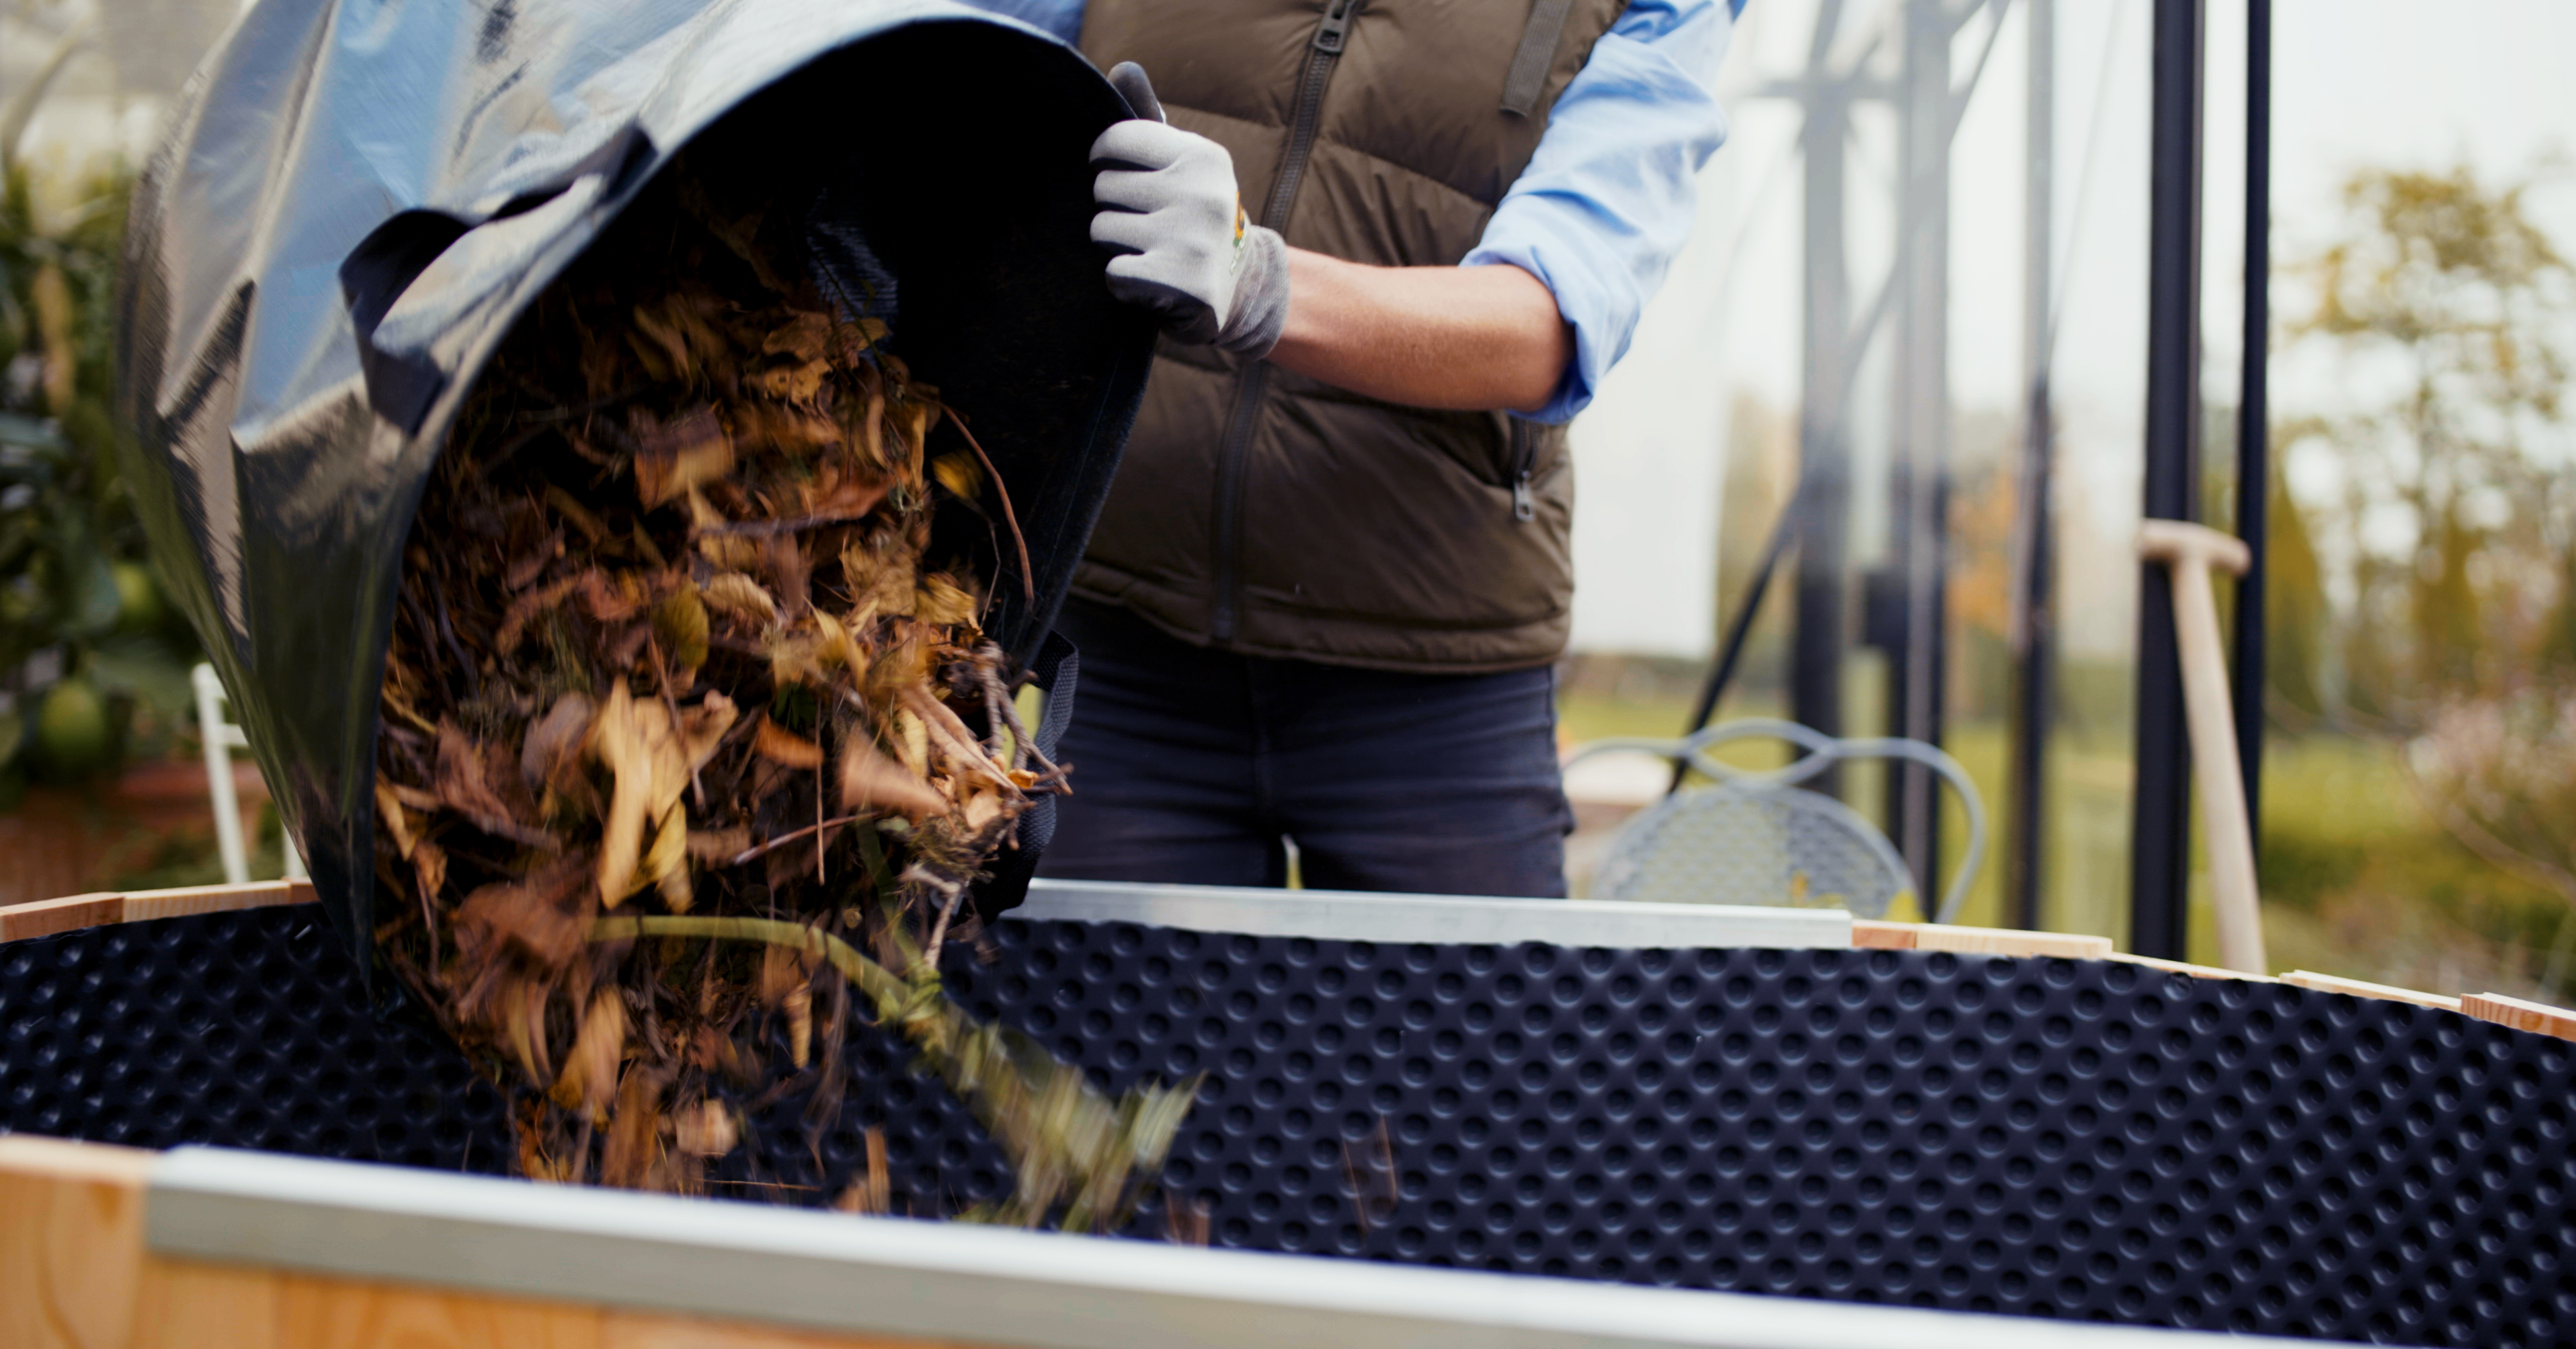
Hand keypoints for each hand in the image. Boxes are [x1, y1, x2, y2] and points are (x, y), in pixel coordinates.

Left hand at [1090, 63, 1289, 357]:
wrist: (1239, 288)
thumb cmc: (1195, 216)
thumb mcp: (1185, 166)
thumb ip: (1151, 122)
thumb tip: (1122, 68)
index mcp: (1204, 157)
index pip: (1118, 140)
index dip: (1102, 158)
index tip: (1110, 170)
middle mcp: (1204, 195)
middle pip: (1104, 188)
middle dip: (1113, 207)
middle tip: (1143, 222)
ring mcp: (1193, 241)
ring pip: (1102, 229)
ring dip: (1115, 244)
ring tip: (1148, 248)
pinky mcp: (1181, 284)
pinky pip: (1113, 271)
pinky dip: (1123, 280)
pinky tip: (1150, 279)